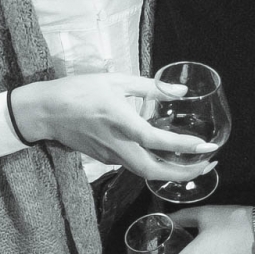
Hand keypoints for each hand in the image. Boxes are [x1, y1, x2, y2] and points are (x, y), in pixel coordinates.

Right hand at [10, 75, 218, 183]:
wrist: (46, 112)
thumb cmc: (79, 90)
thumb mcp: (117, 81)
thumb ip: (151, 87)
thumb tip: (180, 91)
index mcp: (121, 121)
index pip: (156, 140)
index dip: (182, 146)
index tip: (206, 147)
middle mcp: (117, 144)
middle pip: (154, 170)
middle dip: (184, 172)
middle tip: (208, 164)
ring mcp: (110, 155)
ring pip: (145, 171)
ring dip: (171, 171)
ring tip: (193, 161)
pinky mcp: (105, 158)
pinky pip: (134, 164)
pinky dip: (155, 163)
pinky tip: (165, 153)